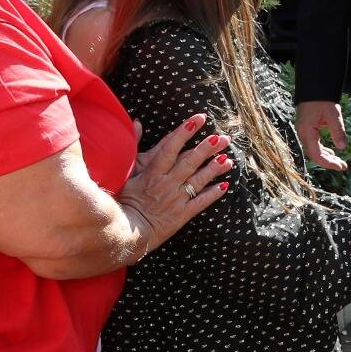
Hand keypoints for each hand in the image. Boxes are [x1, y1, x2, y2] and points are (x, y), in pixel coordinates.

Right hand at [117, 113, 232, 251]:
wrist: (126, 232)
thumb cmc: (122, 201)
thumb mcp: (125, 172)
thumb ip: (133, 146)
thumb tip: (136, 122)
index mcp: (153, 172)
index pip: (171, 147)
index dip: (185, 131)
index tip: (198, 119)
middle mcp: (167, 183)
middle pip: (190, 161)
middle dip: (207, 148)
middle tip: (222, 138)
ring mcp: (176, 199)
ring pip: (199, 180)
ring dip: (214, 169)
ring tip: (228, 159)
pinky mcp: (182, 215)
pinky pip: (200, 203)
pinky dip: (213, 194)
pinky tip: (224, 186)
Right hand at [296, 100, 347, 170]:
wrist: (314, 88)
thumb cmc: (322, 99)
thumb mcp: (333, 114)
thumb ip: (338, 131)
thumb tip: (343, 147)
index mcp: (307, 131)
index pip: (316, 154)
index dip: (328, 163)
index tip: (341, 167)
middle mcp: (303, 134)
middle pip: (315, 155)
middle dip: (329, 162)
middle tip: (343, 166)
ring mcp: (304, 132)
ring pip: (314, 151)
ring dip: (326, 157)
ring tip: (339, 162)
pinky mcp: (307, 130)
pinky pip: (314, 144)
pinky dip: (323, 150)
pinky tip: (331, 153)